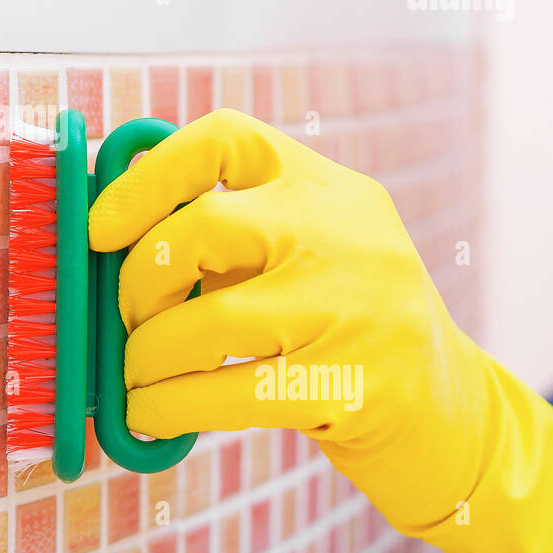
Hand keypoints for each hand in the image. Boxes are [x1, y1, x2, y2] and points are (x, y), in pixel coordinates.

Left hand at [88, 109, 552, 552]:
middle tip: (126, 316)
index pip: (225, 138)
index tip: (101, 227)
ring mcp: (359, 308)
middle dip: (140, 278)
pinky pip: (229, 392)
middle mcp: (348, 233)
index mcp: (325, 186)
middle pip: (206, 226)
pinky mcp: (356, 385)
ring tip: (135, 374)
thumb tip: (110, 240)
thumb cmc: (344, 328)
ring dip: (147, 355)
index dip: (146, 177)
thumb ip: (228, 233)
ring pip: (211, 321)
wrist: (450, 415)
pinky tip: (150, 411)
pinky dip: (170, 404)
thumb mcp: (303, 252)